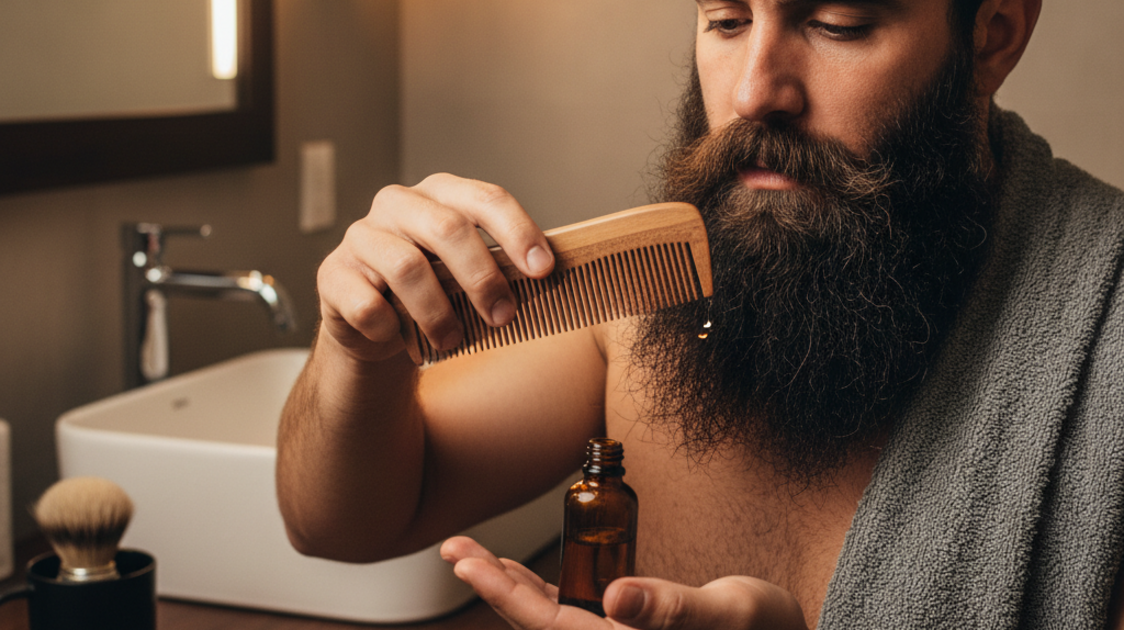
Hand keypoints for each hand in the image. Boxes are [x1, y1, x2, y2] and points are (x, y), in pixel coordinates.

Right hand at [316, 173, 554, 362]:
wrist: (373, 327)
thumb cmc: (433, 292)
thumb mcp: (469, 273)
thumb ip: (502, 266)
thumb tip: (550, 278)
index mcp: (440, 194)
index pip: (485, 198)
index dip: (517, 232)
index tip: (543, 269)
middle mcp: (398, 204)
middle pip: (447, 228)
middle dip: (482, 277)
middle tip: (503, 315)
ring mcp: (361, 236)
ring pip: (407, 267)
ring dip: (439, 313)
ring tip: (454, 342)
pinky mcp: (333, 274)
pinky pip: (368, 303)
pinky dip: (391, 328)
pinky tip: (401, 339)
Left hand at [441, 536, 808, 629]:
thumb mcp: (727, 613)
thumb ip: (671, 610)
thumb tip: (616, 600)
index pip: (550, 627)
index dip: (504, 594)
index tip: (467, 563)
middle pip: (537, 625)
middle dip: (493, 586)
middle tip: (453, 549)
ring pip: (549, 621)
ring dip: (510, 589)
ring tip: (472, 557)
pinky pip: (570, 619)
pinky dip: (541, 595)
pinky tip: (523, 577)